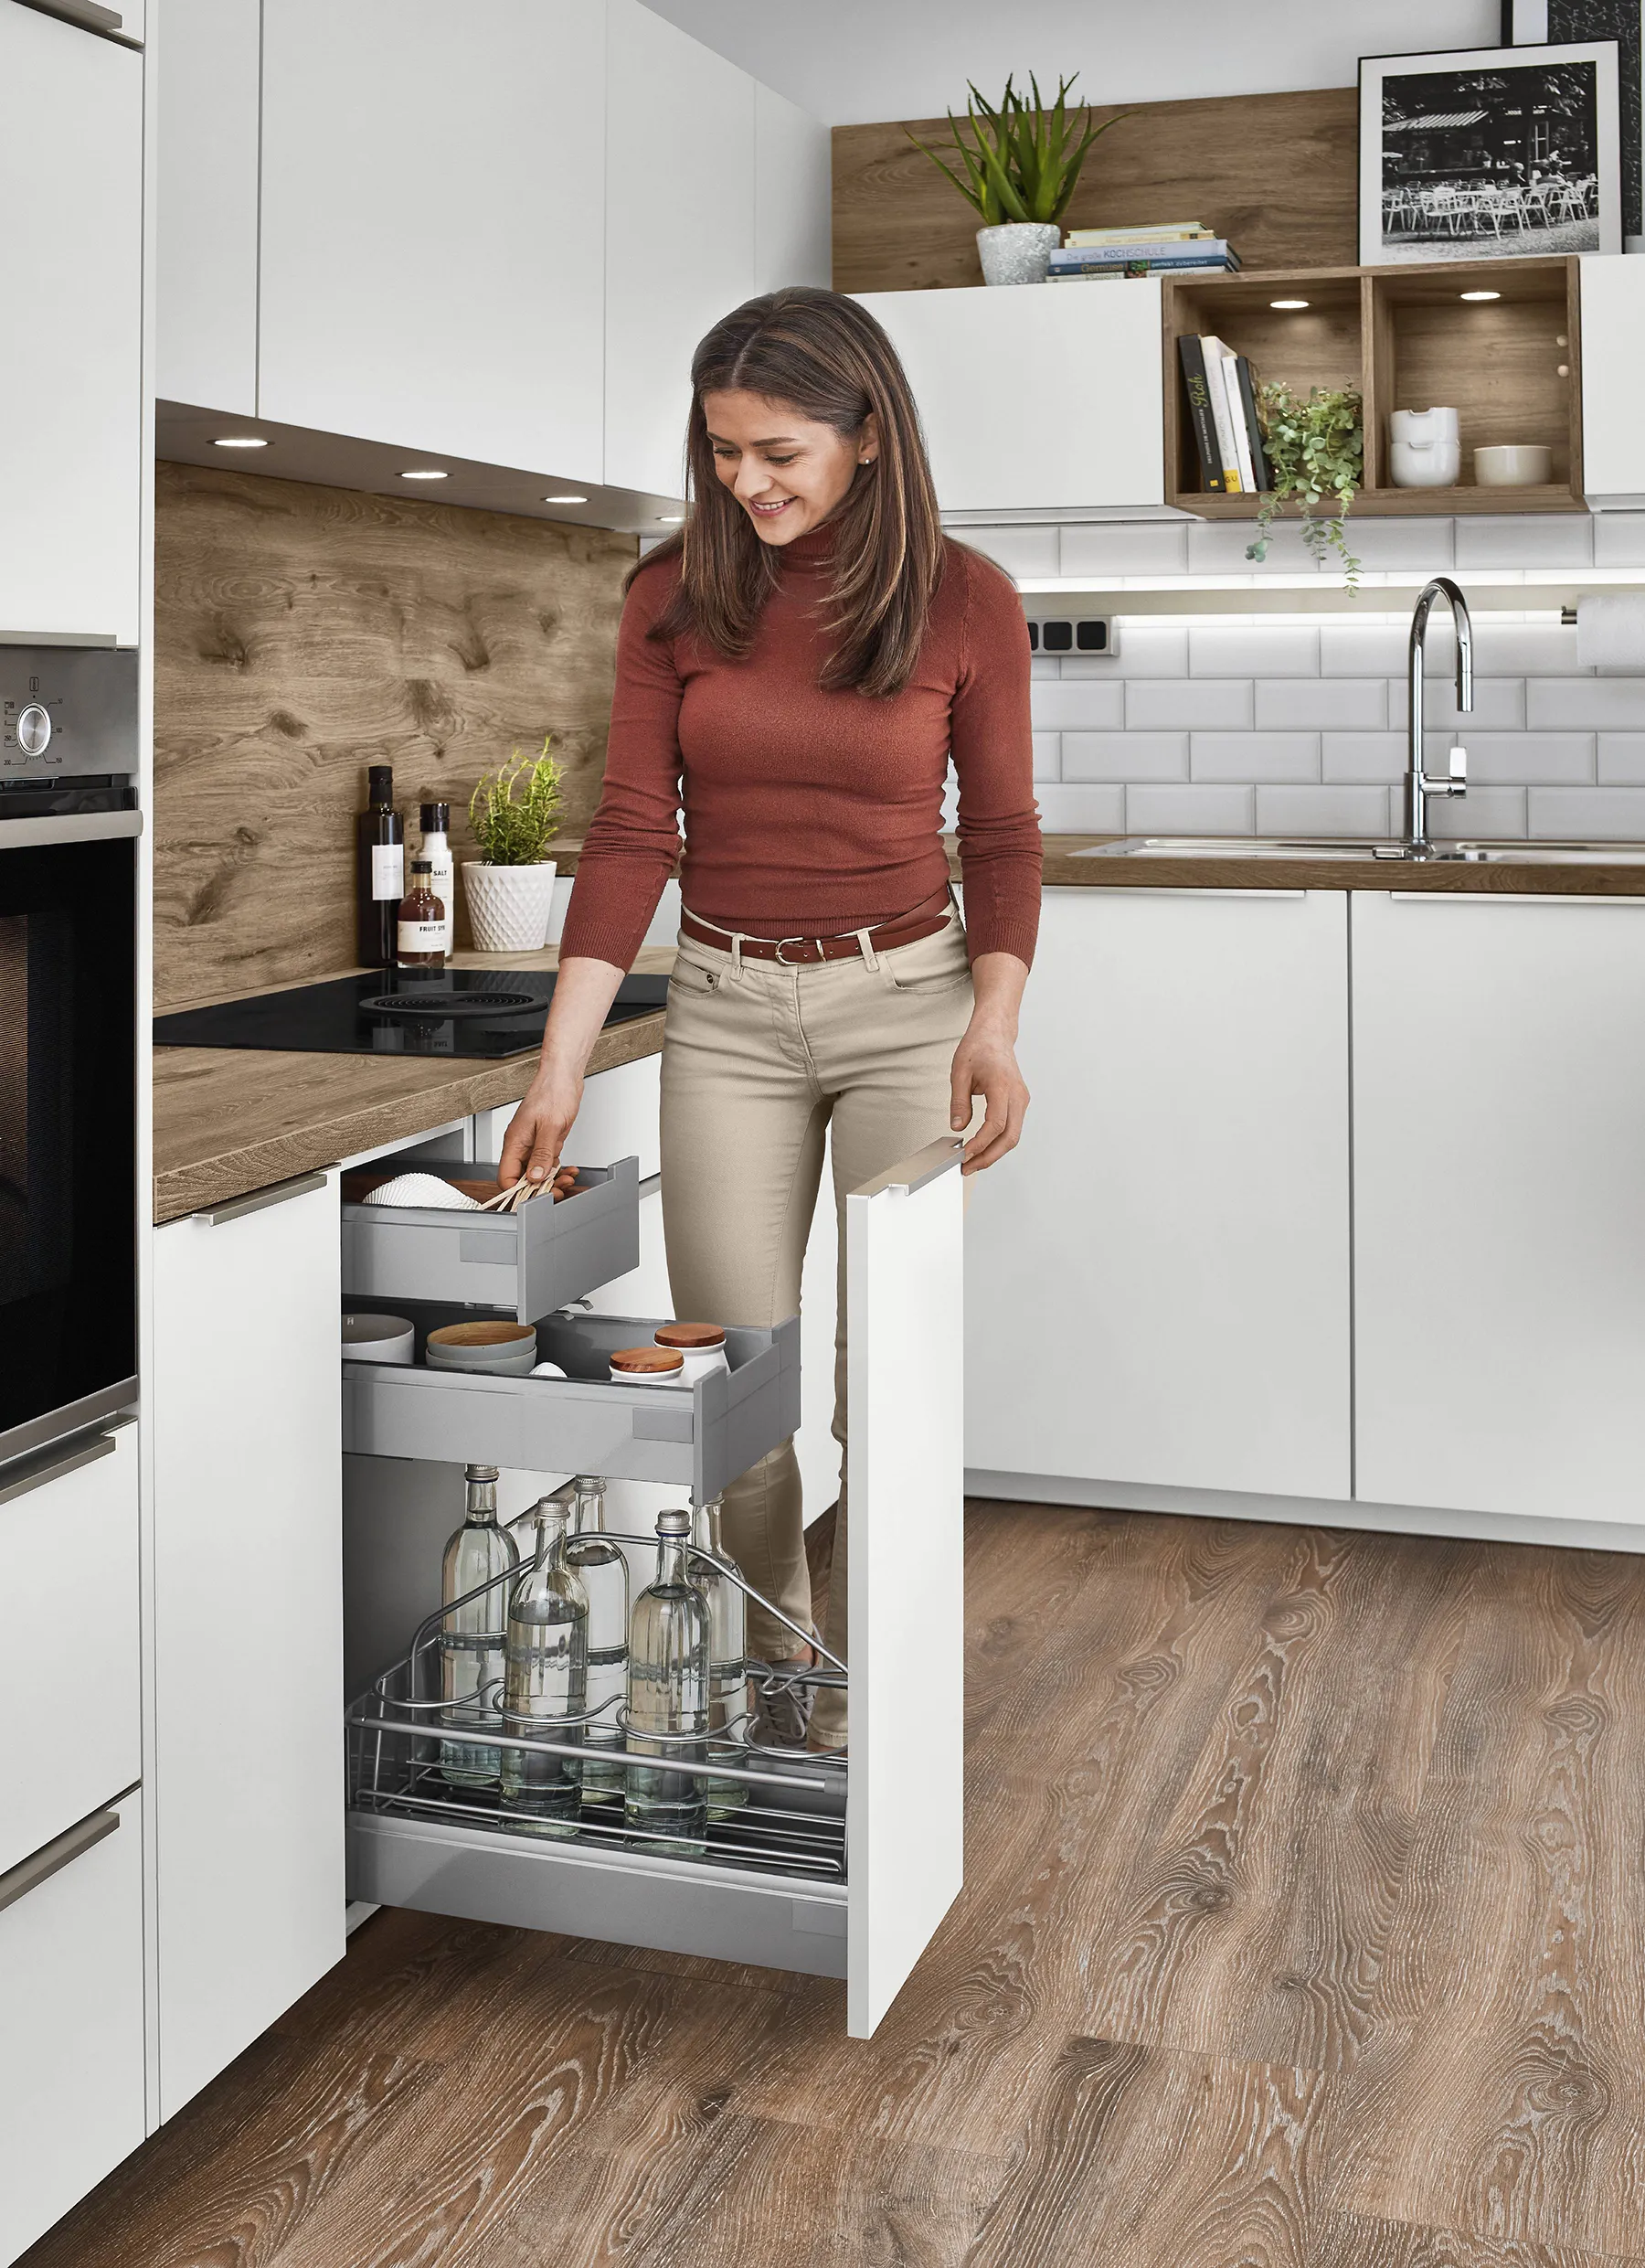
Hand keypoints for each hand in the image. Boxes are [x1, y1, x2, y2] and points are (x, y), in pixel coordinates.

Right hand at [498, 1062, 584, 1187]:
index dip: (519, 1191)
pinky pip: (547, 1162)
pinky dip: (558, 1170)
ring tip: (566, 1180)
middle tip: (556, 1191)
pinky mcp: (545, 1141)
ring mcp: (533, 1143)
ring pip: (536, 1172)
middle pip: (522, 1178)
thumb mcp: (550, 1126)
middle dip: (539, 1188)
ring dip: (552, 1180)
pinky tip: (568, 1170)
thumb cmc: (553, 1092)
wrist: (563, 1077)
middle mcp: (521, 1144)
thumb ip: (542, 1154)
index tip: (535, 1197)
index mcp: (514, 1141)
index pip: (506, 1177)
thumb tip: (535, 1177)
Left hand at [949, 1012, 1029, 1174]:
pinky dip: (998, 1142)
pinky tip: (983, 1148)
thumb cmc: (978, 1048)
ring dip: (994, 1153)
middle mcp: (1017, 1095)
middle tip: (968, 1167)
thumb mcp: (959, 1073)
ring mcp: (1022, 1100)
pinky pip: (1013, 1128)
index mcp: (1002, 1085)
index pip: (996, 1124)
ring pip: (1013, 1136)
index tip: (965, 1154)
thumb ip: (959, 1102)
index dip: (981, 1143)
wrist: (995, 1035)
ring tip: (973, 1162)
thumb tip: (957, 1127)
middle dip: (989, 1156)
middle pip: (1010, 1137)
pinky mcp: (1020, 1103)